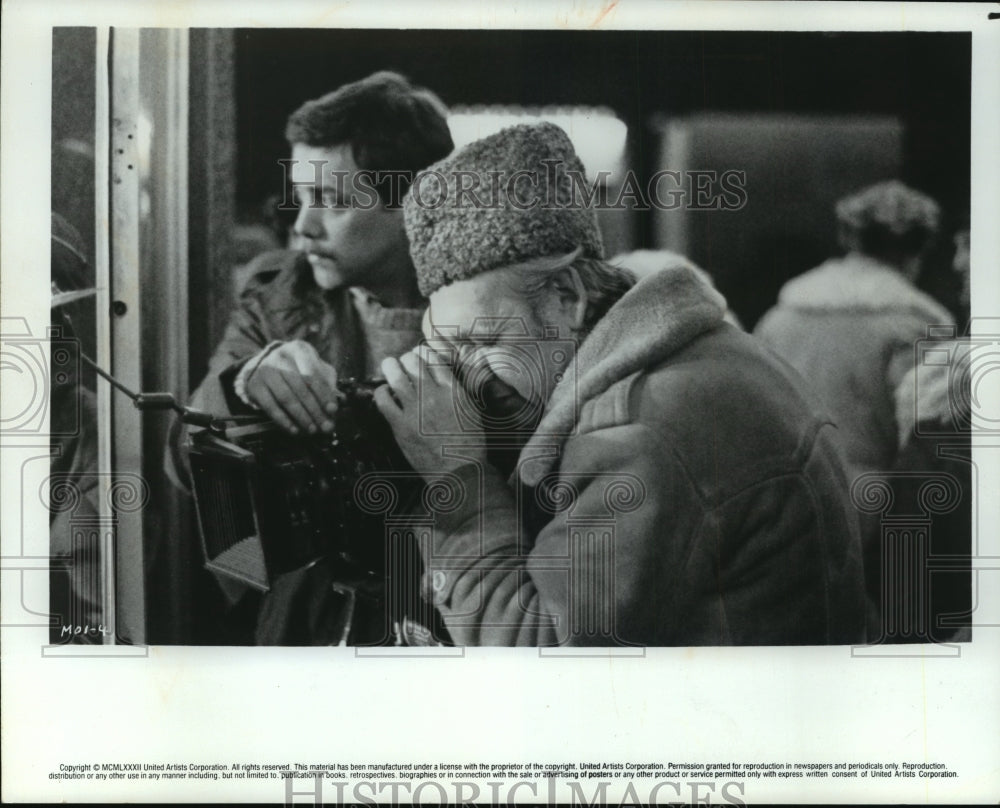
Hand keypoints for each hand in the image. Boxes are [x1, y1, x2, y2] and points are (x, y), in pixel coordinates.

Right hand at [244, 340, 338, 433]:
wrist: (266, 364)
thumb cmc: (298, 368)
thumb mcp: (315, 368)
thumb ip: (327, 383)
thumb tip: (337, 402)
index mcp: (299, 349)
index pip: (313, 374)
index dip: (324, 394)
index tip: (333, 410)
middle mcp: (280, 357)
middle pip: (300, 388)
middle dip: (315, 410)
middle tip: (325, 426)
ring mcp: (265, 370)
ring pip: (286, 398)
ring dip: (301, 417)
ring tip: (312, 429)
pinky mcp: (255, 385)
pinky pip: (270, 407)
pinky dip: (283, 421)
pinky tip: (294, 430)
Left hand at [374, 345, 487, 476]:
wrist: (459, 470)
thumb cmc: (469, 443)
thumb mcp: (471, 410)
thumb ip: (458, 390)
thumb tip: (445, 374)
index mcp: (453, 390)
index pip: (433, 358)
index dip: (423, 352)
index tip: (419, 356)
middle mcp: (433, 395)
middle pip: (413, 361)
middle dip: (406, 358)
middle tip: (403, 362)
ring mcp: (415, 410)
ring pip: (395, 374)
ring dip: (390, 367)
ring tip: (389, 366)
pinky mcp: (400, 425)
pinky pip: (383, 399)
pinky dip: (380, 392)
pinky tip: (383, 392)